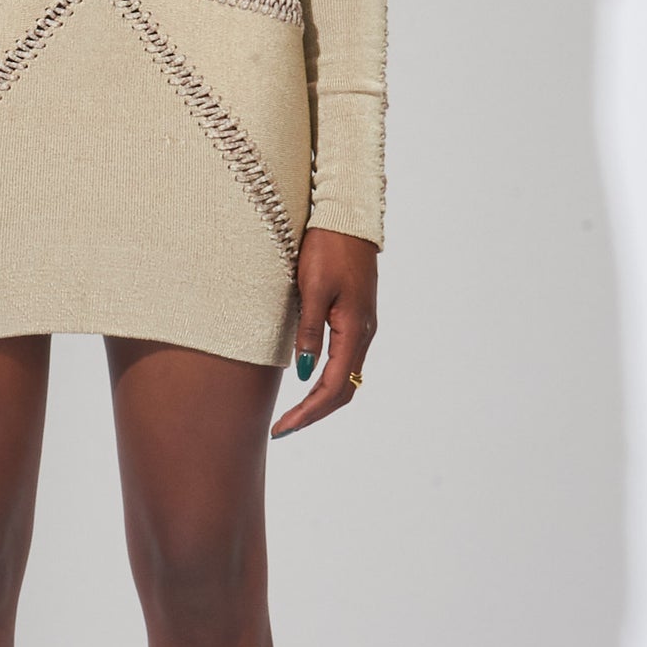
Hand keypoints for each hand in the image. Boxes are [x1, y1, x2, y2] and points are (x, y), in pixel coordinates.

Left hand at [270, 228, 376, 437]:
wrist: (348, 218)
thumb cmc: (327, 248)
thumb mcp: (312, 289)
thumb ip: (308, 331)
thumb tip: (303, 373)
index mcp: (354, 330)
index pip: (333, 387)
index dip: (308, 412)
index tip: (282, 428)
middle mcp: (363, 334)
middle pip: (343, 390)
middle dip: (313, 413)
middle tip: (283, 429)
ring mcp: (362, 326)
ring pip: (346, 377)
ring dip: (320, 400)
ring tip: (292, 413)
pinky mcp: (356, 317)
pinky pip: (345, 361)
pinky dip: (326, 380)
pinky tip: (307, 381)